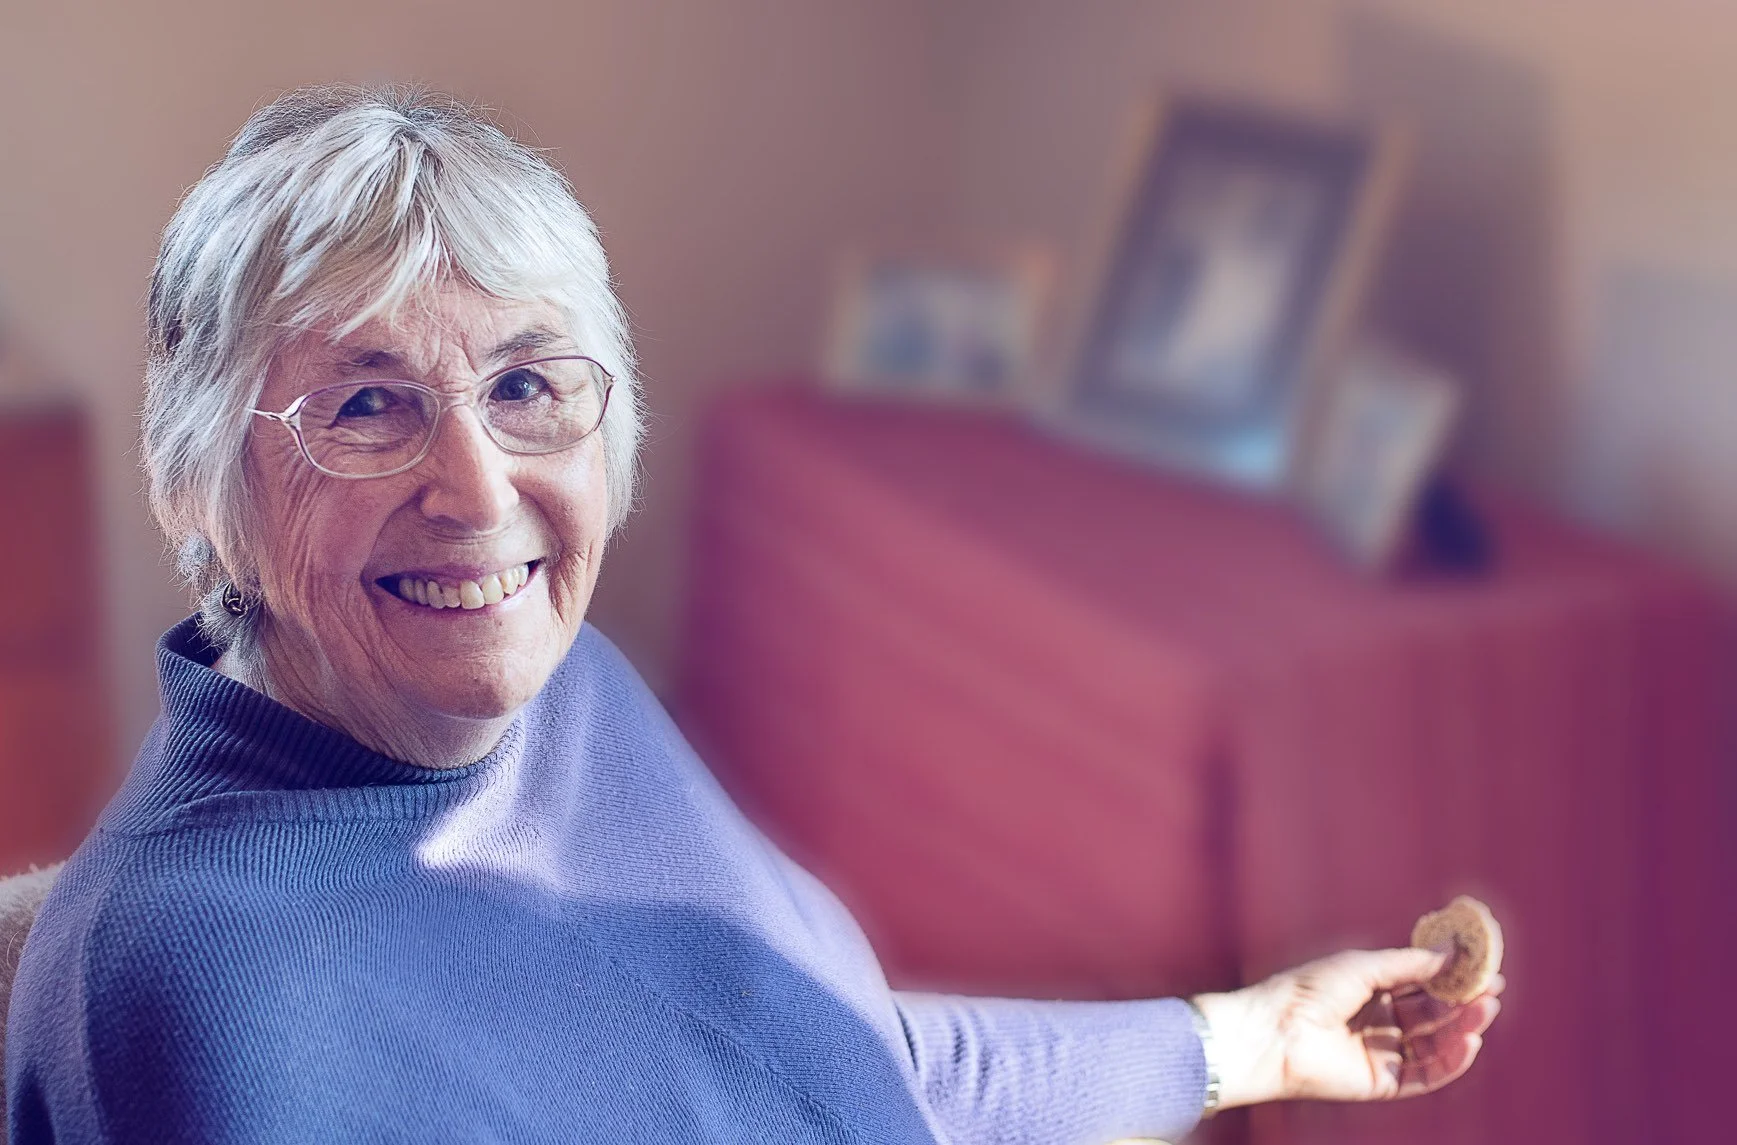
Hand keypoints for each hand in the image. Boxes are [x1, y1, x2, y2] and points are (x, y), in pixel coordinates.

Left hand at [1190, 948, 1502, 1107]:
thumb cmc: (1308, 990)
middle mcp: (1377, 1022)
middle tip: (1493, 989)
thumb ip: (1409, 963)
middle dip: (1462, 1002)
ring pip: (1432, 1045)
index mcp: (1368, 990)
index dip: (1450, 978)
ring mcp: (1380, 1053)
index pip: (1419, 985)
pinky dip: (1449, 1062)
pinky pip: (1423, 1075)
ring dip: (1461, 1029)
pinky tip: (1468, 1042)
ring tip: (1485, 1010)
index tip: (1481, 967)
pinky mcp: (1381, 1082)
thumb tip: (1452, 949)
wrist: (1273, 1031)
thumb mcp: (1363, 967)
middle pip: (1431, 1015)